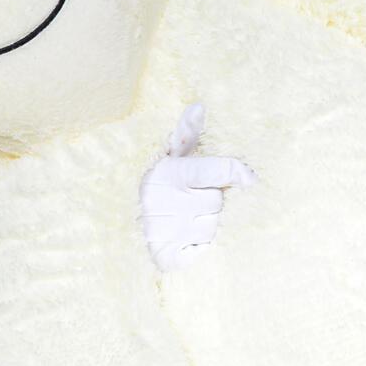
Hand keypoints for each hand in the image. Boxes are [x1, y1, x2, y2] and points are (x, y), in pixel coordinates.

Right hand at [137, 103, 256, 272]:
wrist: (114, 225)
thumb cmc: (153, 186)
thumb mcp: (166, 156)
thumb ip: (186, 133)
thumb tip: (199, 106)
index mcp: (171, 174)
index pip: (222, 172)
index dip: (238, 174)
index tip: (250, 179)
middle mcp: (168, 203)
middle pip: (218, 202)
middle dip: (210, 201)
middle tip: (192, 200)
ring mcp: (167, 233)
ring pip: (213, 227)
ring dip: (205, 225)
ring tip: (185, 220)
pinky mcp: (169, 258)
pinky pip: (203, 250)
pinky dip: (199, 248)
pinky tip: (184, 239)